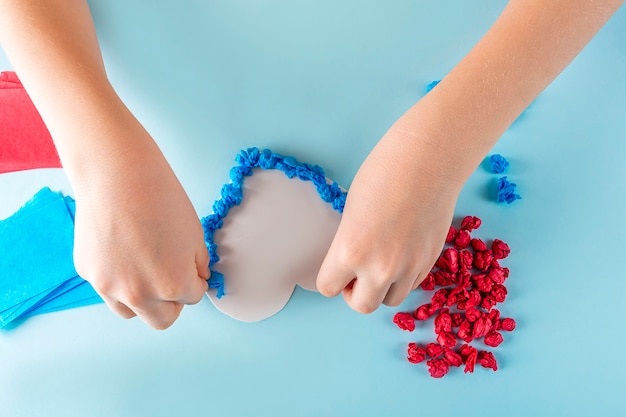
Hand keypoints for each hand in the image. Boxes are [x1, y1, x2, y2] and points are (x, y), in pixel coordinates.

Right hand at [71, 118, 208, 329]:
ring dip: (143, 300)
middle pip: (162, 319)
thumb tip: (196, 279)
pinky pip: (107, 289)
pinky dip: (117, 279)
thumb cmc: (161, 197)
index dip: (194, 281)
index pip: (192, 298)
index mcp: (173, 285)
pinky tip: (121, 250)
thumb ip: (196, 264)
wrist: (117, 174)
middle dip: (172, 303)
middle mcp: (140, 294)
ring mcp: (109, 286)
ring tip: (144, 269)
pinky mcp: (88, 273)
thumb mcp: (195, 233)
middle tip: (172, 279)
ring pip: (131, 312)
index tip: (190, 269)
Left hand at [317, 124, 463, 312]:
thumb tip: (351, 263)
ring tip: (381, 263)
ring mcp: (409, 267)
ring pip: (389, 300)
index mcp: (350, 251)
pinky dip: (403, 277)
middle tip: (356, 273)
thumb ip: (349, 244)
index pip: (328, 288)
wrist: (428, 160)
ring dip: (380, 288)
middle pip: (361, 306)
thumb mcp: (351, 211)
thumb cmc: (384, 173)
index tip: (336, 269)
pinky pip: (411, 285)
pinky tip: (401, 251)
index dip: (331, 278)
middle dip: (354, 292)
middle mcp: (380, 267)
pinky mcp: (430, 261)